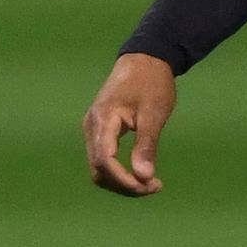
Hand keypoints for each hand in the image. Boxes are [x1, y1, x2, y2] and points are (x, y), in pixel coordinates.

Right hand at [82, 53, 176, 196]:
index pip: (105, 161)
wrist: (145, 59)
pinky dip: (119, 170)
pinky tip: (140, 172)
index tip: (149, 186)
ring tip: (150, 183)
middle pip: (99, 170)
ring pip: (99, 167)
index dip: (124, 180)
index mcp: (103, 120)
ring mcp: (93, 129)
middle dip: (124, 184)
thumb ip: (147, 145)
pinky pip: (103, 158)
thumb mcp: (154, 113)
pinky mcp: (99, 131)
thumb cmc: (152, 82)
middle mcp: (92, 127)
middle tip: (154, 187)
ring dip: (121, 180)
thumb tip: (144, 177)